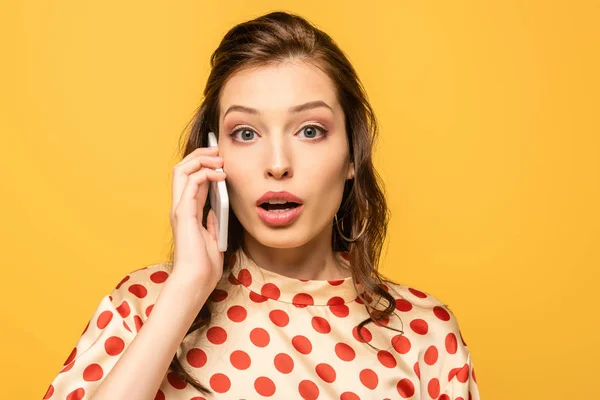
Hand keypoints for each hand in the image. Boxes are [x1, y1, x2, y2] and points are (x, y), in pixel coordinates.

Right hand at [169, 146, 226, 288]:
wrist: (197, 279)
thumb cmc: (204, 264)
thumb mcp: (213, 236)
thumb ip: (212, 220)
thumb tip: (216, 208)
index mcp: (187, 211)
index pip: (190, 178)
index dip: (203, 164)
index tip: (220, 158)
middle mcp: (180, 206)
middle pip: (181, 168)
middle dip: (200, 154)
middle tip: (219, 151)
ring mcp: (179, 209)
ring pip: (181, 170)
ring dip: (201, 159)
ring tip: (219, 159)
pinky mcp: (184, 213)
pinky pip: (192, 182)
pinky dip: (206, 173)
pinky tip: (220, 176)